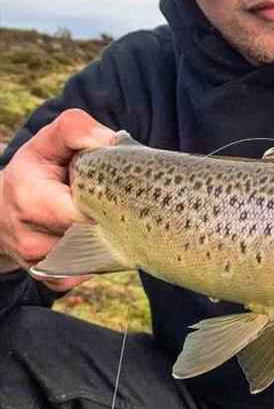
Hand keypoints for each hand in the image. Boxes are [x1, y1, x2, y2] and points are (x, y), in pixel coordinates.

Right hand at [0, 109, 116, 290]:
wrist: (0, 209)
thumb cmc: (33, 171)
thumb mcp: (47, 143)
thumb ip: (75, 130)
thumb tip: (111, 141)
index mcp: (31, 200)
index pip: (84, 212)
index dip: (109, 202)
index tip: (123, 191)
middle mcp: (32, 238)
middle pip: (93, 238)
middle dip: (112, 220)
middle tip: (125, 206)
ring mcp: (40, 263)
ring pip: (93, 258)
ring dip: (107, 240)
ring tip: (106, 219)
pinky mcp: (49, 278)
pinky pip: (85, 274)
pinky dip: (97, 259)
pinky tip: (96, 239)